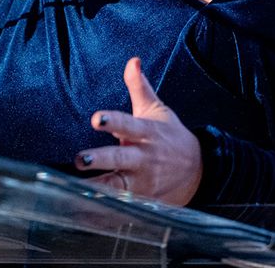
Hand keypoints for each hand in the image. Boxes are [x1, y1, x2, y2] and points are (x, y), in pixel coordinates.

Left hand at [75, 56, 202, 205]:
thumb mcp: (157, 110)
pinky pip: (120, 208)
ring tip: (75, 191)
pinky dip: (104, 213)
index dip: (112, 121)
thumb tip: (132, 61)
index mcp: (146, 133)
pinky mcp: (142, 201)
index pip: (127, 124)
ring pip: (117, 187)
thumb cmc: (170, 136)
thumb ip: (140, 87)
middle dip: (100, 159)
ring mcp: (142, 182)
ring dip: (97, 190)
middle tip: (80, 159)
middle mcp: (143, 158)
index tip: (96, 118)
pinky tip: (86, 214)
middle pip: (119, 158)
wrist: (200, 169)